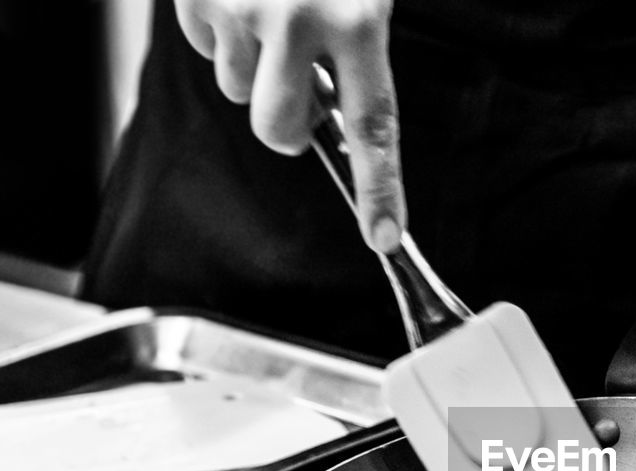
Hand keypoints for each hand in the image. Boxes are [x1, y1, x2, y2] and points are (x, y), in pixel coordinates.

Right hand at [174, 0, 404, 252]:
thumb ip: (357, 58)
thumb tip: (342, 125)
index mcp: (359, 22)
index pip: (375, 125)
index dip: (379, 189)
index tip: (383, 237)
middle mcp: (298, 19)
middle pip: (279, 129)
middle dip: (285, 127)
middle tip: (298, 91)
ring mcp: (241, 8)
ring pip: (238, 88)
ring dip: (254, 66)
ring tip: (270, 12)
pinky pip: (206, 46)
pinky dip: (222, 30)